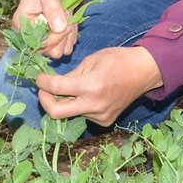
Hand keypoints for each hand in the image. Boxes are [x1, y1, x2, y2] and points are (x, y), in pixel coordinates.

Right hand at [12, 0, 78, 58]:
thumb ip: (52, 8)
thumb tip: (58, 28)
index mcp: (22, 23)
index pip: (35, 44)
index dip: (52, 38)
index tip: (64, 25)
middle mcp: (30, 34)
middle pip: (48, 51)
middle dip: (61, 37)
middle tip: (67, 18)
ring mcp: (44, 37)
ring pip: (59, 52)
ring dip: (67, 36)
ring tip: (67, 18)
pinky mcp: (56, 38)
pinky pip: (67, 47)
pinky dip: (72, 36)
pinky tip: (70, 21)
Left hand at [35, 46, 163, 126]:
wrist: (143, 72)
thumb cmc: (117, 60)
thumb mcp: (91, 60)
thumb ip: (71, 75)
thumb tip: (52, 83)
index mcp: (92, 85)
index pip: (56, 88)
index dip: (42, 83)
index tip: (39, 77)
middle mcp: (95, 105)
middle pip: (56, 113)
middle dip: (45, 101)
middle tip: (44, 90)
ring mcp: (100, 116)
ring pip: (70, 113)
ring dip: (64, 101)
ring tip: (73, 88)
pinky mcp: (105, 122)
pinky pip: (82, 115)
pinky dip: (78, 105)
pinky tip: (88, 95)